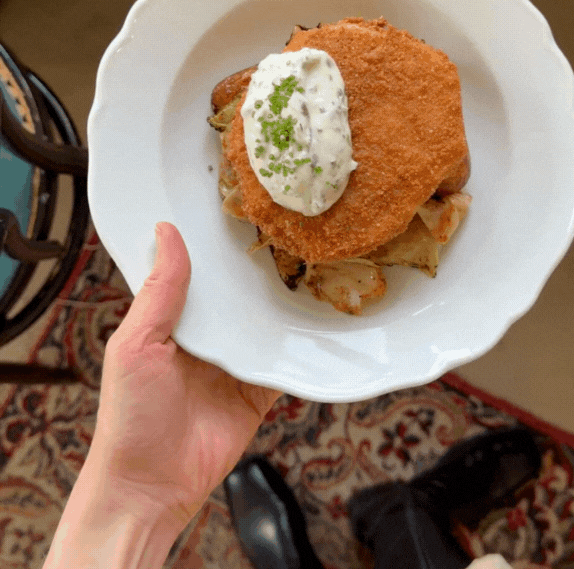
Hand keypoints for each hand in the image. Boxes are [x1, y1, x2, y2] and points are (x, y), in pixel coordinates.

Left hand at [88, 221, 281, 527]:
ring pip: (264, 324)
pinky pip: (283, 363)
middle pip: (236, 296)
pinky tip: (318, 323)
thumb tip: (166, 232)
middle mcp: (205, 338)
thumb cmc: (130, 417)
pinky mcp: (257, 391)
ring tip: (311, 267)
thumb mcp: (135, 345)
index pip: (197, 273)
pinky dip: (298, 349)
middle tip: (287, 232)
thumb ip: (158, 292)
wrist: (151, 487)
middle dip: (256, 272)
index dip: (212, 248)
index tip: (237, 212)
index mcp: (172, 321)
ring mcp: (233, 364)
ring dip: (282, 306)